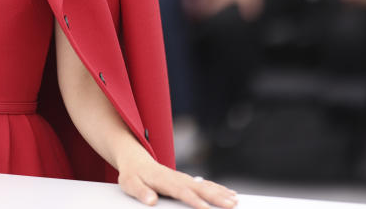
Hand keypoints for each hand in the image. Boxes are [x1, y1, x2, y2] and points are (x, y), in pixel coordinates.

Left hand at [117, 151, 237, 207]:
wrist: (135, 160)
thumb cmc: (132, 175)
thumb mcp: (130, 183)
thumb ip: (141, 192)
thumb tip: (151, 200)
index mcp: (163, 180)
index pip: (181, 191)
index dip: (194, 200)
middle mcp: (176, 178)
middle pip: (198, 188)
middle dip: (215, 197)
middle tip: (231, 205)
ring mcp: (183, 178)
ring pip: (204, 186)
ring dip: (220, 193)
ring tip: (235, 201)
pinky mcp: (186, 181)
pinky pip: (205, 185)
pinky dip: (218, 189)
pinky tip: (230, 194)